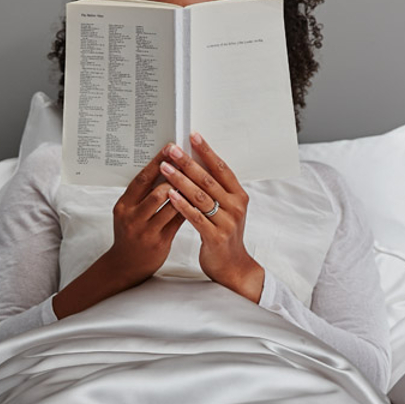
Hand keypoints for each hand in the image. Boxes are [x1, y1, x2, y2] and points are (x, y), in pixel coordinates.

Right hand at [53, 144, 185, 318]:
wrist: (125, 265)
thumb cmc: (131, 233)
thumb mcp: (130, 212)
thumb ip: (143, 194)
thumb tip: (165, 168)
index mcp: (124, 205)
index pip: (141, 179)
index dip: (156, 162)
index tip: (170, 148)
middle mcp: (132, 217)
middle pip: (156, 191)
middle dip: (175, 175)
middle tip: (189, 161)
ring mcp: (145, 231)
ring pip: (169, 206)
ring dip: (185, 191)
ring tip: (197, 178)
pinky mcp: (159, 242)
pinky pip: (178, 221)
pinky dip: (188, 208)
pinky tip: (198, 200)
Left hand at [160, 132, 264, 302]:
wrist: (232, 267)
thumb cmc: (224, 234)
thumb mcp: (225, 209)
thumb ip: (214, 190)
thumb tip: (195, 165)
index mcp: (239, 196)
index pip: (222, 168)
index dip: (207, 151)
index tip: (193, 136)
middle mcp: (236, 206)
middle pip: (209, 179)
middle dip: (188, 163)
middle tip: (172, 150)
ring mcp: (227, 222)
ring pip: (200, 196)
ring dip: (181, 180)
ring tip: (165, 168)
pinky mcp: (216, 237)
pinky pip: (196, 217)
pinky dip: (181, 204)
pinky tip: (169, 194)